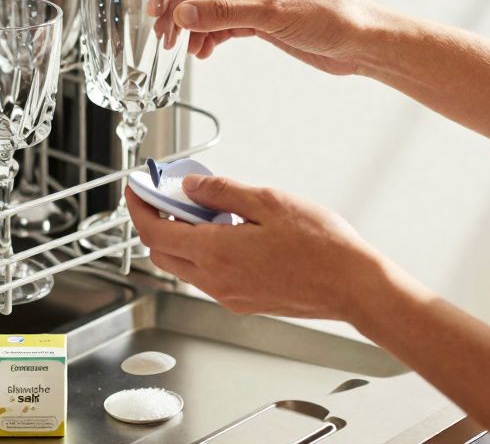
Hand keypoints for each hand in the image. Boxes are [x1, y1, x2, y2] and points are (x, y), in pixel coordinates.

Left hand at [125, 173, 382, 320]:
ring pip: (184, 267)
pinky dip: (203, 253)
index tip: (137, 189)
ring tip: (202, 209)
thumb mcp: (268, 202)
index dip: (139, 208)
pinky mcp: (243, 302)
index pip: (155, 231)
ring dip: (180, 239)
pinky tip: (227, 232)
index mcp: (216, 252)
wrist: (352, 286)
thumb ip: (222, 192)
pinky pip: (207, 277)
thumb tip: (191, 187)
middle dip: (155, 223)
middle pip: (163, 253)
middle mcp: (215, 280)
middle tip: (166, 196)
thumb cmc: (321, 246)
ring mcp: (228, 295)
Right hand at [171, 0, 380, 75]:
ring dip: (195, 26)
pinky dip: (211, 36)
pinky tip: (204, 51)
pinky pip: (226, 23)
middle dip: (182, 9)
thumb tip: (184, 13)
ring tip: (184, 48)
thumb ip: (224, 13)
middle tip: (166, 35)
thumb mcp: (273, 14)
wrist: (362, 41)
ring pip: (212, 6)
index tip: (158, 6)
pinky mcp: (263, 18)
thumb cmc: (332, 16)